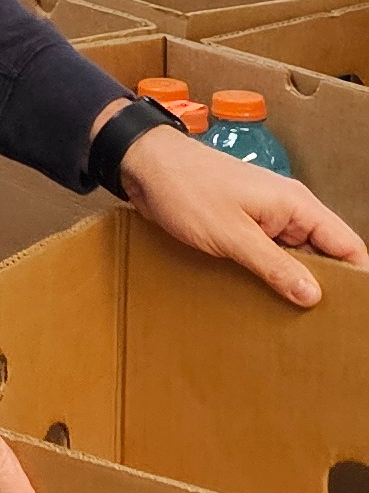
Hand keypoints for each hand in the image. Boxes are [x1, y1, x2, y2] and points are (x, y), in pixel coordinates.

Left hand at [113, 119, 363, 307]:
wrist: (144, 165)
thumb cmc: (186, 189)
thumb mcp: (231, 234)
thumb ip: (274, 265)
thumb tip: (314, 295)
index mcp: (296, 205)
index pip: (346, 244)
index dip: (356, 277)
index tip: (352, 311)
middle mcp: (287, 211)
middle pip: (324, 254)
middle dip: (325, 286)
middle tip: (321, 326)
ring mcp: (264, 219)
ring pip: (295, 258)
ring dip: (293, 283)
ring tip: (294, 322)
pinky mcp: (242, 227)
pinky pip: (268, 255)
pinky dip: (269, 275)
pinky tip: (263, 301)